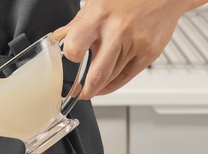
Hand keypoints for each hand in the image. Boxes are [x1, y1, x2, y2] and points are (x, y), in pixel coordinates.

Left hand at [55, 0, 207, 98]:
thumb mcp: (98, 2)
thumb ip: (77, 23)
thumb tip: (59, 38)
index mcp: (100, 16)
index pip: (75, 47)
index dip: (70, 57)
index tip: (71, 59)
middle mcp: (119, 32)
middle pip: (97, 74)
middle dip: (84, 90)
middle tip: (78, 92)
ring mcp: (136, 45)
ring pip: (111, 79)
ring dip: (98, 86)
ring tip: (92, 85)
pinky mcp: (148, 54)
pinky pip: (126, 77)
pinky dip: (113, 85)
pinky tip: (106, 84)